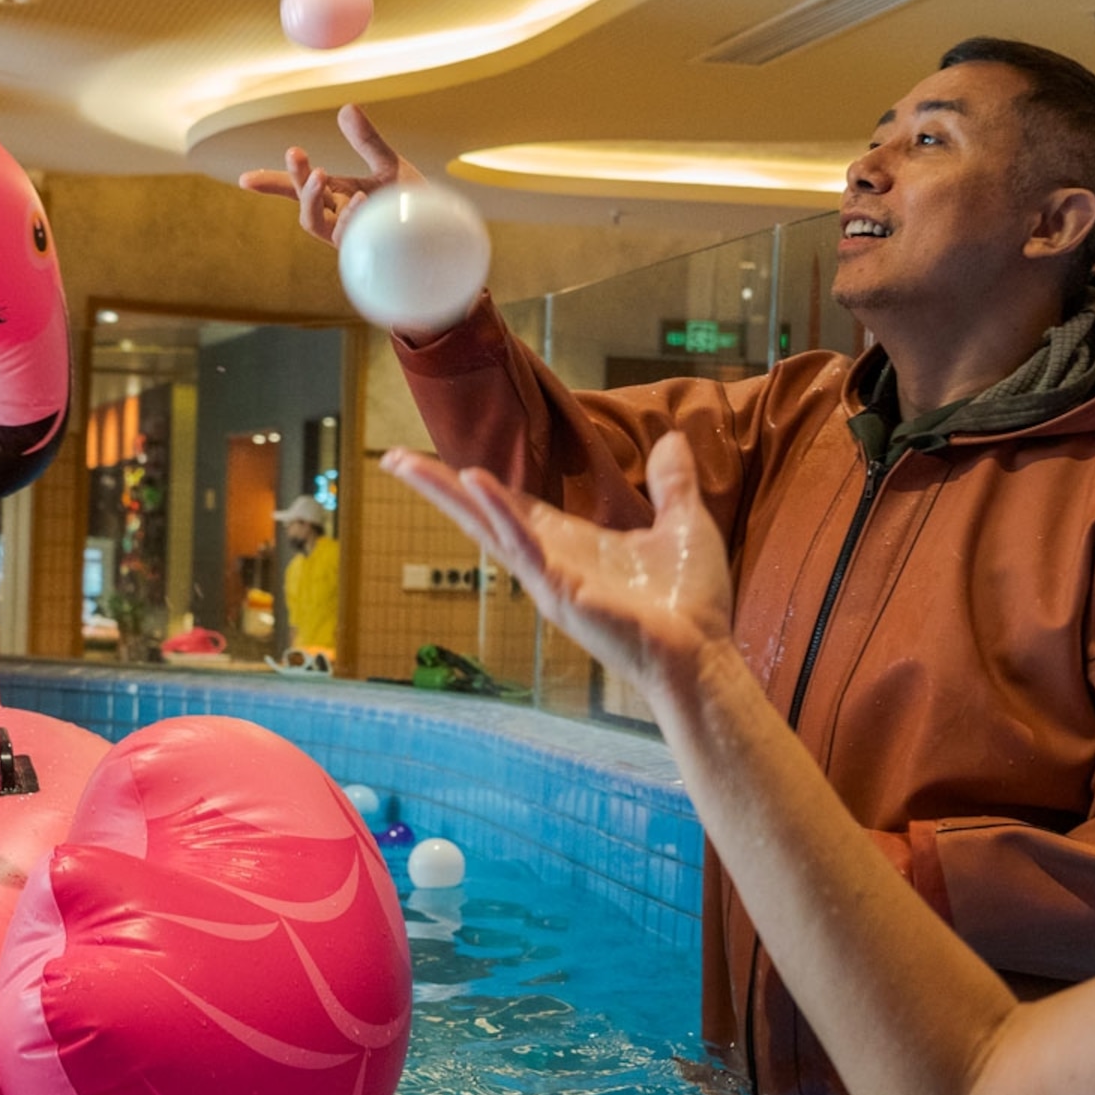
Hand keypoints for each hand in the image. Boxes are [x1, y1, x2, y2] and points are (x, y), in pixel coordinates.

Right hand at [237, 104, 412, 246]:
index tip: (243, 180)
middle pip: (302, 201)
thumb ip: (367, 141)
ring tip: (320, 173)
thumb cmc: (413, 204)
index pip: (298, 188)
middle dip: (295, 178)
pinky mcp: (361, 251)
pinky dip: (349, 217)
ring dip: (311, 198)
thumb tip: (345, 108)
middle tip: (296, 152)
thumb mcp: (389, 165)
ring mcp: (347, 237)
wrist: (441, 239)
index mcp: (337, 196)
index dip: (271, 183)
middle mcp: (336, 218)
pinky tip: (361, 200)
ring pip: (313, 223)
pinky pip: (345, 237)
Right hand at [383, 437, 735, 704]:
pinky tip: (476, 483)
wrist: (702, 654)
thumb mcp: (682, 523)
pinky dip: (501, 514)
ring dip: (451, 495)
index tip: (438, 460)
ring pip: (488, 528)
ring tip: (412, 464)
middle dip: (436, 488)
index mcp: (566, 544)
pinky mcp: (563, 593)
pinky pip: (526, 547)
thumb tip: (671, 440)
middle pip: (479, 516)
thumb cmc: (689, 602)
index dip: (472, 482)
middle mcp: (547, 561)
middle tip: (392, 459)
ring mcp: (549, 579)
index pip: (508, 505)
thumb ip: (671, 483)